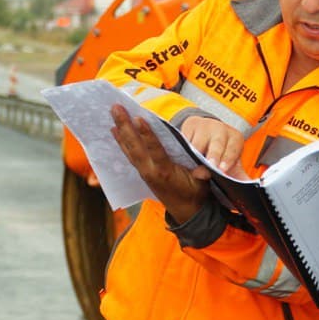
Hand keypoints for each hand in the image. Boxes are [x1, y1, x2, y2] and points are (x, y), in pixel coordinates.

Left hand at [111, 104, 211, 221]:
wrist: (185, 212)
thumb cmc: (194, 194)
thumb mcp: (202, 186)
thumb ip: (202, 177)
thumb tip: (204, 171)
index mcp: (165, 172)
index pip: (154, 150)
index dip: (146, 134)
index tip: (138, 118)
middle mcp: (150, 171)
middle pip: (135, 146)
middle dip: (125, 126)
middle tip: (116, 108)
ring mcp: (144, 171)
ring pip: (129, 148)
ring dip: (120, 129)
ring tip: (113, 112)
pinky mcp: (141, 171)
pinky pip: (128, 154)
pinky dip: (121, 141)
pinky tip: (114, 129)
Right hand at [179, 115, 247, 177]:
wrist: (208, 130)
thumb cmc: (221, 150)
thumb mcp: (232, 161)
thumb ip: (239, 176)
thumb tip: (250, 188)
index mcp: (235, 138)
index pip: (233, 149)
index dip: (228, 159)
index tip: (222, 170)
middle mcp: (221, 130)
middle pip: (217, 144)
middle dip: (213, 156)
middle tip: (210, 166)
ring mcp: (205, 126)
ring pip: (199, 142)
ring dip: (195, 154)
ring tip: (191, 165)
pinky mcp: (190, 126)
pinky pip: (186, 138)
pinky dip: (183, 148)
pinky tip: (181, 156)